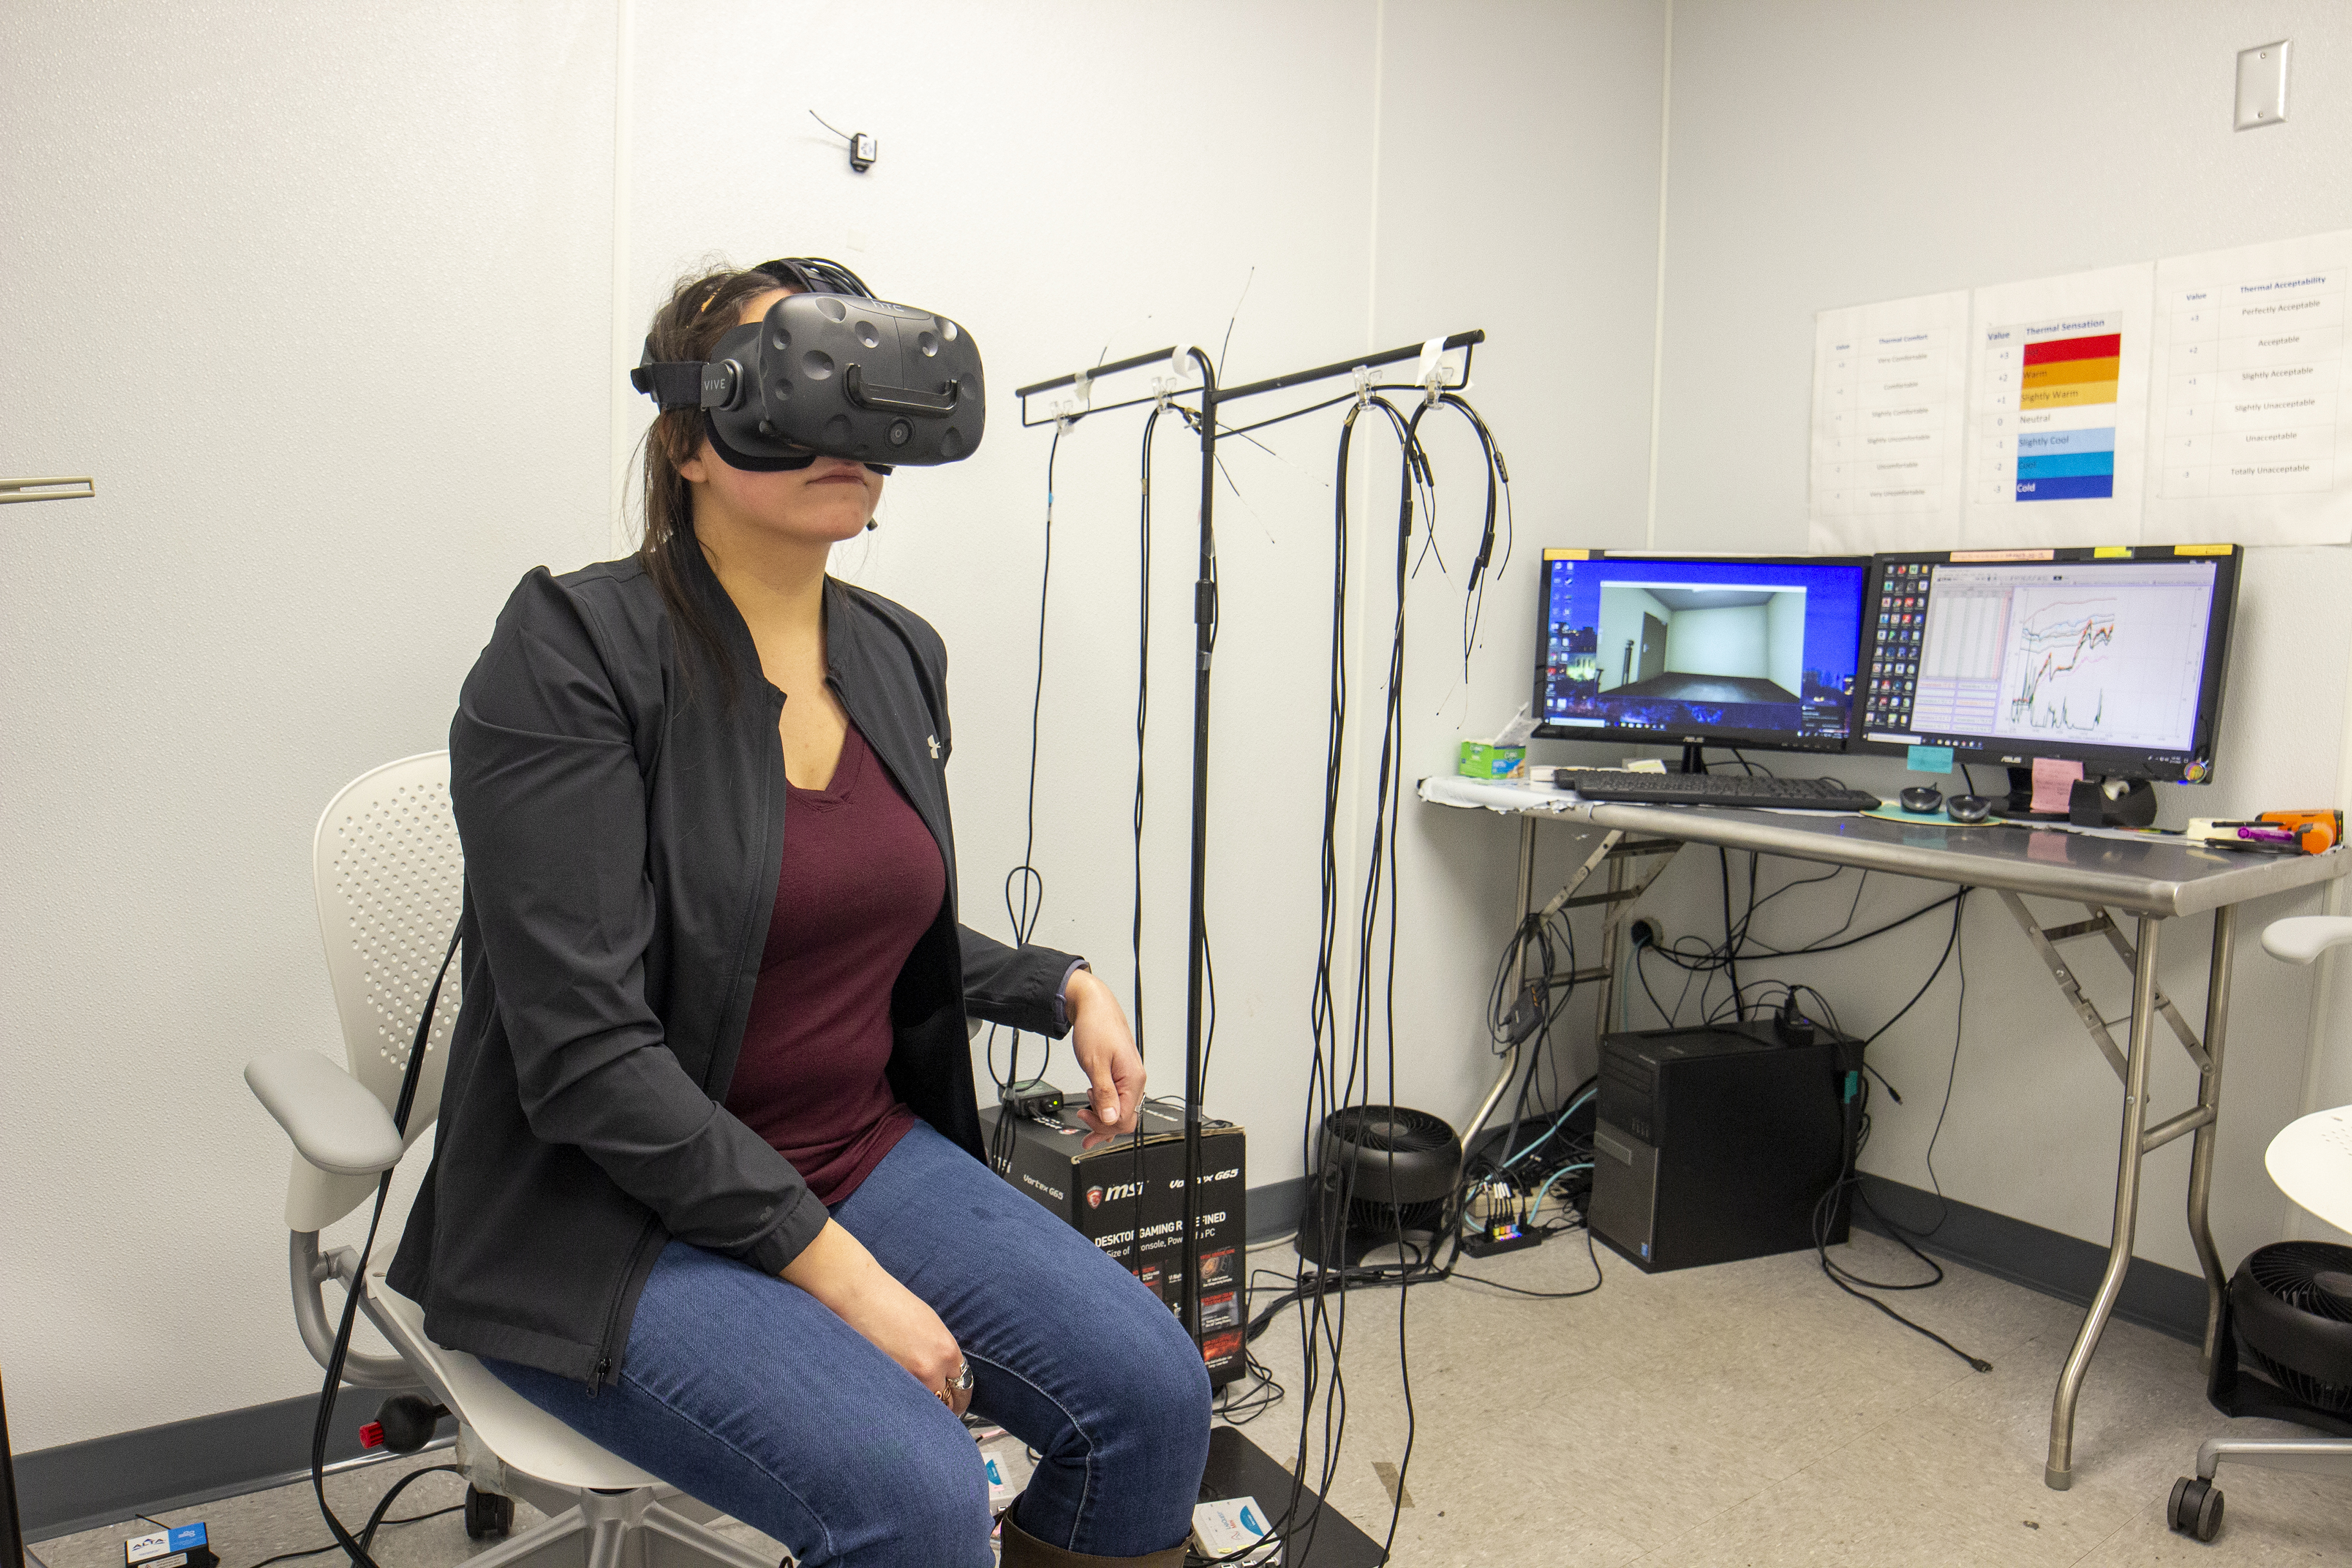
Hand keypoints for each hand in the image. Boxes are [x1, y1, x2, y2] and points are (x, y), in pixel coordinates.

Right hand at [780, 1220, 971, 1416]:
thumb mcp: (929, 1323)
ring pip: (924, 1407)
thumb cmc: (891, 1303)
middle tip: (935, 1411)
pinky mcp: (885, 1384)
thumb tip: (943, 1371)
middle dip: (943, 1406)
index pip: (962, 1383)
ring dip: (922, 1410)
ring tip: (914, 1412)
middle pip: (947, 1401)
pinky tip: (894, 1404)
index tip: (951, 1399)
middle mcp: (932, 1367)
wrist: (858, 1295)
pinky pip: (900, 1404)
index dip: (955, 1392)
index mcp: (946, 1349)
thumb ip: (939, 1350)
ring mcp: (908, 1379)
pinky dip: (899, 1406)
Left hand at [1065, 968, 1144, 1149]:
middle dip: (1103, 1124)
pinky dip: (1105, 1107)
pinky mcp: (1121, 1075)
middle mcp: (1135, 1080)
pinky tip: (1095, 1109)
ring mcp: (1128, 1078)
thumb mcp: (1095, 1064)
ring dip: (1103, 1117)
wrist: (1095, 1007)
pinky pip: (1117, 1098)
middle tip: (1082, 1119)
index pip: (1125, 1118)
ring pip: (1121, 1109)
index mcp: (1133, 1079)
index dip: (1104, 1125)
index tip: (1085, 1117)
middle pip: (1125, 1117)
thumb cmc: (1096, 1028)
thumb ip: (1105, 1094)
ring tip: (1085, 1116)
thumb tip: (1111, 1119)